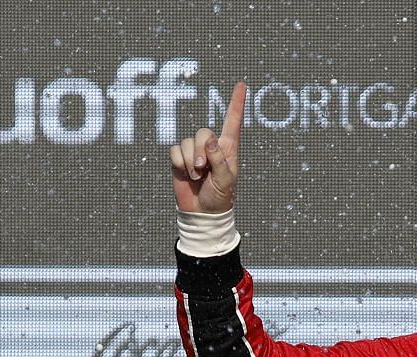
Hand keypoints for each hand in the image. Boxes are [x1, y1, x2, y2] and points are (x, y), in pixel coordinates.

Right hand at [171, 81, 244, 214]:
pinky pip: (175, 150)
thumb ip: (219, 160)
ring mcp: (195, 151)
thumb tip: (210, 140)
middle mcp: (211, 146)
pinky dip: (179, 163)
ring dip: (190, 161)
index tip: (242, 84)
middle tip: (203, 170)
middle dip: (201, 151)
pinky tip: (186, 174)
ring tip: (197, 176)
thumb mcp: (225, 181)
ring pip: (187, 142)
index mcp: (228, 148)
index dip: (236, 103)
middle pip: (203, 132)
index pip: (233, 121)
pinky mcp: (180, 158)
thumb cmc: (220, 197)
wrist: (201, 212)